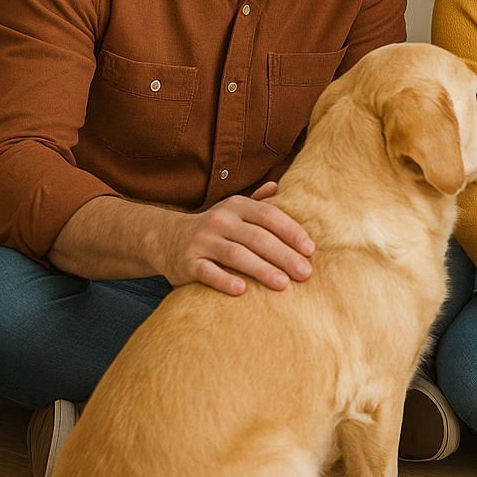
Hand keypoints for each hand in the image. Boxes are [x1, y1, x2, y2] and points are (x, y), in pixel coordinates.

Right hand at [159, 182, 315, 295]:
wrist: (166, 238)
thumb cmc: (215, 227)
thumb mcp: (234, 210)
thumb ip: (258, 201)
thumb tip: (278, 186)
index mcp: (237, 206)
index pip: (269, 215)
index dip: (291, 231)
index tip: (310, 250)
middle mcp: (220, 220)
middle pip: (257, 237)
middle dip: (284, 255)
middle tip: (305, 273)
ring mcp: (202, 241)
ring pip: (236, 254)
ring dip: (261, 269)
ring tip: (283, 284)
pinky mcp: (187, 263)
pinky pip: (208, 272)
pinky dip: (224, 280)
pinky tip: (242, 290)